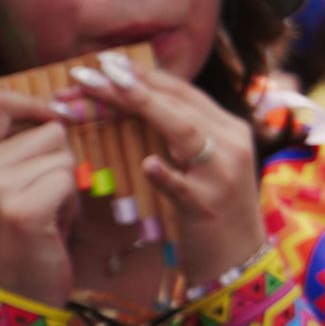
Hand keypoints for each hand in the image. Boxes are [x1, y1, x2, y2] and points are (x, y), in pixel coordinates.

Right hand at [0, 86, 78, 304]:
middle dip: (61, 161)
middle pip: (50, 131)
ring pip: (64, 156)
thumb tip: (60, 111)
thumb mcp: (14, 185)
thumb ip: (24, 149)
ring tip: (50, 212)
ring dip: (68, 185)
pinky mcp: (21, 210)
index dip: (33, 103)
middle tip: (47, 196)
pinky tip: (56, 224)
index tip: (51, 120)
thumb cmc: (28, 233)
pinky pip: (68, 180)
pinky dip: (72, 203)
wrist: (19, 290)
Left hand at [71, 50, 263, 284]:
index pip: (182, 91)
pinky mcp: (208, 209)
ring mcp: (221, 177)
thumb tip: (134, 99)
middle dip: (130, 84)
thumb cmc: (212, 213)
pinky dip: (166, 173)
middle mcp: (231, 145)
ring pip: (185, 132)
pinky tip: (148, 163)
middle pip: (178, 103)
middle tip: (85, 72)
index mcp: (229, 129)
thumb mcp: (205, 165)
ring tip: (104, 92)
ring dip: (142, 107)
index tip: (104, 61)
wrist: (239, 263)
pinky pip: (184, 187)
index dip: (143, 74)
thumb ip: (180, 133)